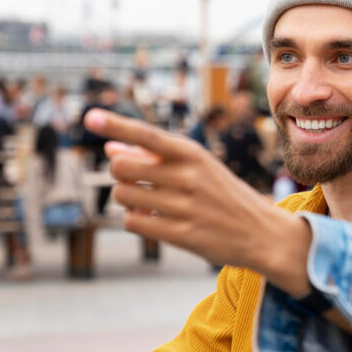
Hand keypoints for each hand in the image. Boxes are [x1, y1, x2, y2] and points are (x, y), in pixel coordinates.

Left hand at [83, 109, 310, 294]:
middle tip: (137, 181)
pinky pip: (133, 223)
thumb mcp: (197, 167)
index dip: (114, 125)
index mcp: (193, 153)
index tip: (89, 116)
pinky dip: (136, 221)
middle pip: (121, 167)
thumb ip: (154, 156)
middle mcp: (188, 177)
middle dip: (120, 173)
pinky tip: (153, 220)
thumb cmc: (222, 194)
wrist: (262, 232)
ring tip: (149, 203)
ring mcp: (185, 207)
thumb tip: (111, 149)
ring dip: (127, 199)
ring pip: (123, 196)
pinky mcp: (182, 235)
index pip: (146, 134)